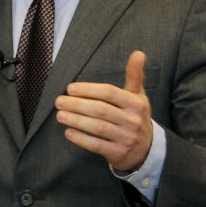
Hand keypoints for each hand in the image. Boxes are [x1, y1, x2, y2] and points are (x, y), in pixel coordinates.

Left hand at [55, 51, 152, 171]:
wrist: (146, 150)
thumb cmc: (135, 116)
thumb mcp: (138, 96)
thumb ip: (135, 75)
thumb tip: (138, 52)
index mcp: (136, 103)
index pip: (109, 93)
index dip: (88, 90)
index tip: (70, 88)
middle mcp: (132, 121)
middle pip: (100, 110)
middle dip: (77, 105)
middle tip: (59, 101)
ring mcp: (126, 138)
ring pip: (97, 127)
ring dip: (75, 120)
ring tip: (59, 115)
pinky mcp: (118, 153)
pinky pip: (96, 145)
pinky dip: (81, 139)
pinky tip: (68, 132)